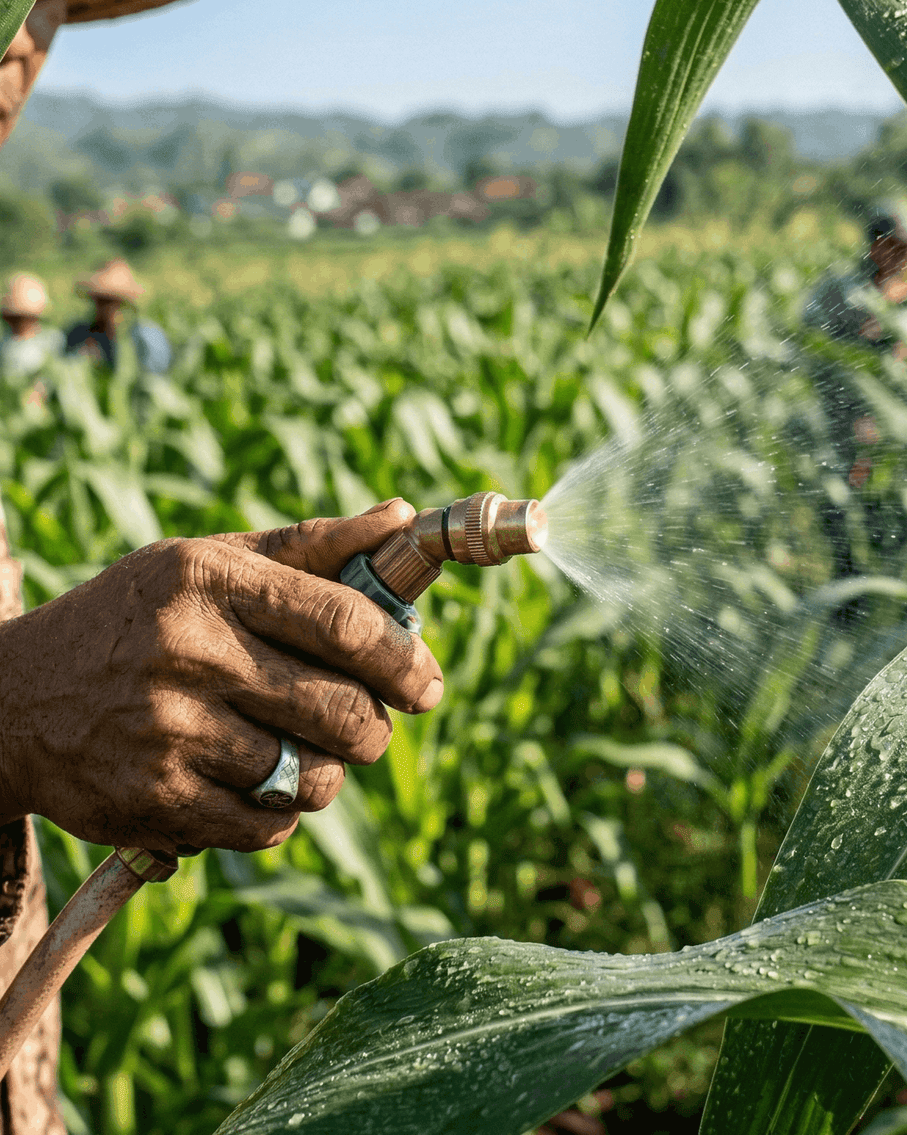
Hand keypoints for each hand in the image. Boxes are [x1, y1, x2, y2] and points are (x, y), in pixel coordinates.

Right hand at [0, 500, 443, 851]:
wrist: (10, 703)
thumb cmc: (135, 622)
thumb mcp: (207, 565)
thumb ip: (310, 548)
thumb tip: (403, 519)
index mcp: (208, 582)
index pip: (343, 621)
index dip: (403, 658)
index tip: (427, 683)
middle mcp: (187, 652)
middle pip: (341, 709)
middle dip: (374, 727)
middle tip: (368, 725)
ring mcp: (167, 730)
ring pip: (312, 776)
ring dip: (328, 774)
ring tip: (306, 755)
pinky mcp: (153, 800)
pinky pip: (268, 825)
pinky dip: (279, 815)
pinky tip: (255, 786)